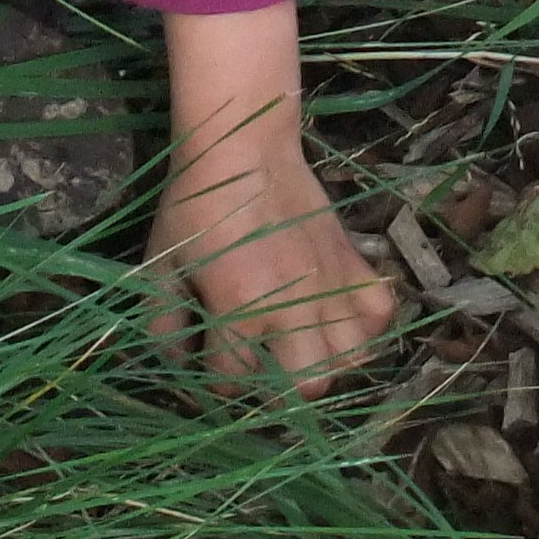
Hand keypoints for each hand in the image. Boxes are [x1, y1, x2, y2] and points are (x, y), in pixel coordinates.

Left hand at [152, 4, 395, 387]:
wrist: (243, 147)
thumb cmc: (195, 207)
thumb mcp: (160, 266)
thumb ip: (163, 325)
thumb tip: (177, 365)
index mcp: (239, 307)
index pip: (231, 381)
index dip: (213, 386)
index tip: (208, 372)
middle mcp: (292, 304)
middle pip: (306, 387)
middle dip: (278, 391)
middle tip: (259, 369)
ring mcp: (330, 284)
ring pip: (350, 358)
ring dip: (323, 364)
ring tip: (298, 350)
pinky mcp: (352, 262)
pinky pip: (378, 314)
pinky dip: (361, 328)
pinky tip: (334, 322)